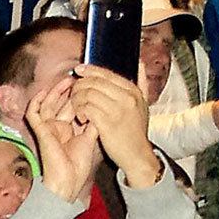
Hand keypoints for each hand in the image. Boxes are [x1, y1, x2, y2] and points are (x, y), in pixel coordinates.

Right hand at [27, 75, 102, 200]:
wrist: (67, 181)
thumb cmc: (78, 165)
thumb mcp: (91, 139)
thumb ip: (94, 122)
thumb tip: (102, 105)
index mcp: (70, 129)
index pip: (73, 107)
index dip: (79, 95)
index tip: (88, 84)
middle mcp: (58, 127)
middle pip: (61, 103)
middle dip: (69, 90)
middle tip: (79, 77)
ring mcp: (48, 128)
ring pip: (48, 105)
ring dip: (55, 92)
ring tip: (67, 80)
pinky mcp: (40, 132)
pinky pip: (33, 114)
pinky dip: (37, 102)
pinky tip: (44, 92)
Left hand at [70, 64, 160, 186]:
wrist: (137, 155)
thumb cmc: (136, 131)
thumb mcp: (143, 104)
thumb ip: (142, 83)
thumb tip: (140, 63)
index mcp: (133, 90)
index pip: (106, 73)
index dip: (90, 70)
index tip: (79, 70)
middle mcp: (126, 97)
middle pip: (94, 82)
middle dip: (80, 85)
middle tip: (75, 92)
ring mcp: (117, 110)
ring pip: (88, 94)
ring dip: (77, 99)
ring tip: (77, 107)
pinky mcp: (107, 123)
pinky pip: (87, 108)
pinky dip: (80, 111)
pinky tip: (82, 117)